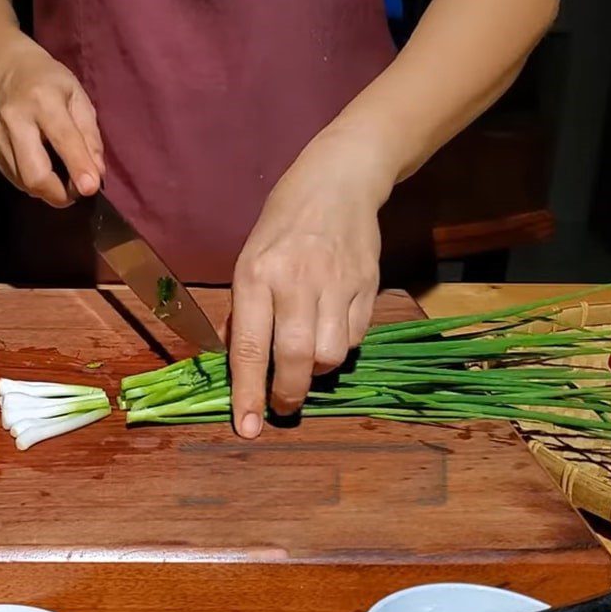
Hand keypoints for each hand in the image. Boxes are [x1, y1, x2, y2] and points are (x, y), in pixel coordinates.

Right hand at [0, 41, 103, 206]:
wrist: (11, 72)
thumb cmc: (55, 87)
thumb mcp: (81, 101)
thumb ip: (91, 138)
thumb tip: (97, 175)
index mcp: (44, 101)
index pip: (63, 139)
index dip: (78, 167)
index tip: (90, 189)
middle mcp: (15, 118)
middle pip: (35, 174)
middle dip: (60, 194)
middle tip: (77, 192)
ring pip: (25, 183)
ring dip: (50, 191)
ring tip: (62, 177)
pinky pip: (16, 179)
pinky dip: (36, 184)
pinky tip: (44, 167)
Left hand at [230, 128, 392, 438]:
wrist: (338, 183)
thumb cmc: (283, 223)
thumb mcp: (250, 257)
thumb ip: (249, 309)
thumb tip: (244, 361)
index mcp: (256, 275)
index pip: (248, 347)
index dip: (248, 394)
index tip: (247, 428)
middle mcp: (296, 281)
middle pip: (295, 358)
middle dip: (288, 394)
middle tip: (283, 405)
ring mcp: (336, 283)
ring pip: (330, 355)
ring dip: (318, 368)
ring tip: (308, 355)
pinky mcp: (367, 285)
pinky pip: (355, 337)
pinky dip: (341, 345)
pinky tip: (332, 327)